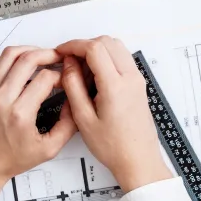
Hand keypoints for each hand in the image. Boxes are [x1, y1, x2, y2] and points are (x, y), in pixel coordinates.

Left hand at [0, 47, 76, 199]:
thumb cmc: (7, 160)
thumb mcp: (47, 150)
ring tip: (41, 55)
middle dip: (48, 54)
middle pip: (28, 59)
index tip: (65, 80)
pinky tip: (21, 64)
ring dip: (29, 50)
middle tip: (58, 57)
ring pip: (9, 55)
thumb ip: (68, 126)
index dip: (61, 75)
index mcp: (20, 113)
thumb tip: (75, 104)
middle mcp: (1, 99)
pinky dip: (11, 58)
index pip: (46, 78)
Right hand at [58, 36, 170, 191]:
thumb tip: (68, 64)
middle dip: (85, 45)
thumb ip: (73, 86)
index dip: (74, 45)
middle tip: (69, 61)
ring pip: (116, 47)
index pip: (95, 48)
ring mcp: (137, 79)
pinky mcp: (139, 84)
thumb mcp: (83, 118)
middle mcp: (131, 78)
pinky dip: (107, 59)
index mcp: (116, 86)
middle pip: (107, 42)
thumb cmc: (114, 146)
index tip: (61, 51)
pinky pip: (122, 59)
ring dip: (97, 51)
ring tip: (80, 72)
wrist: (138, 159)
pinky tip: (94, 78)